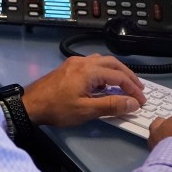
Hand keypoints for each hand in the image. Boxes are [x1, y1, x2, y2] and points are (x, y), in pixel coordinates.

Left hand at [22, 54, 145, 125]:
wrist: (31, 104)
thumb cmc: (58, 108)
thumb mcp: (86, 110)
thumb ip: (111, 105)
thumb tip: (132, 102)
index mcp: (88, 70)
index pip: (118, 76)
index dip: (132, 88)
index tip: (141, 100)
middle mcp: (82, 62)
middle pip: (112, 63)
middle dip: (127, 75)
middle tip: (138, 88)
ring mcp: (74, 63)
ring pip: (102, 61)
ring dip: (116, 71)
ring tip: (125, 84)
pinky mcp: (68, 67)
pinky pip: (92, 64)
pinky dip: (104, 71)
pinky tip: (105, 83)